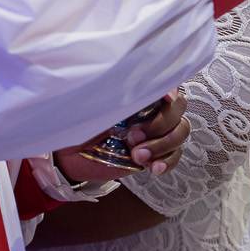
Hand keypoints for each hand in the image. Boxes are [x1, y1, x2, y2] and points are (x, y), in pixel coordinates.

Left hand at [54, 91, 189, 181]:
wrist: (70, 153)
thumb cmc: (81, 121)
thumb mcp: (96, 102)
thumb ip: (119, 92)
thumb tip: (139, 82)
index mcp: (140, 90)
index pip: (167, 82)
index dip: (171, 90)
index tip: (165, 99)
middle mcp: (152, 108)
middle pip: (178, 110)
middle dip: (160, 124)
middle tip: (133, 136)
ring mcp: (156, 132)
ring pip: (180, 133)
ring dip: (162, 145)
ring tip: (137, 155)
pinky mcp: (155, 154)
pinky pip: (174, 156)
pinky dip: (167, 162)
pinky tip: (154, 168)